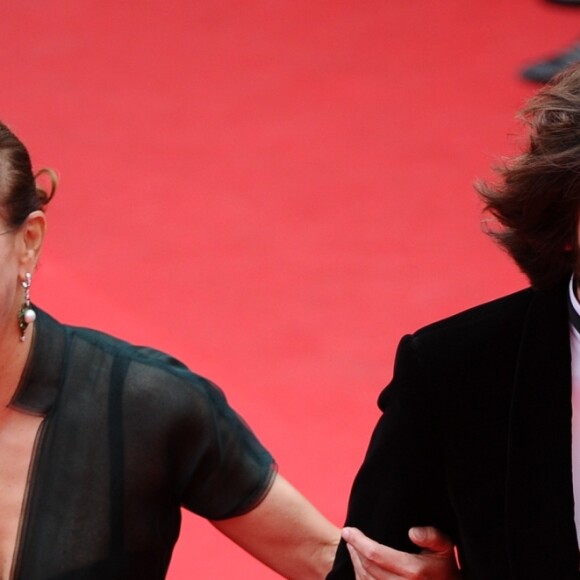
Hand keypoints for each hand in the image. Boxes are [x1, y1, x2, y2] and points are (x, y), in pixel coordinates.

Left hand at [342, 526, 460, 578]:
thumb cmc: (445, 570)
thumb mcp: (445, 549)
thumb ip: (431, 537)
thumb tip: (412, 532)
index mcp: (413, 571)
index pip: (376, 554)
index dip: (359, 541)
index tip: (348, 530)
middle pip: (367, 567)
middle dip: (355, 549)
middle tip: (349, 536)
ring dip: (355, 563)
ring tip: (352, 548)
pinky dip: (360, 577)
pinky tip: (359, 566)